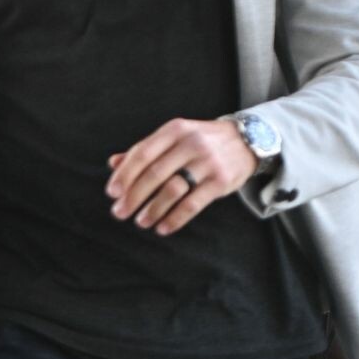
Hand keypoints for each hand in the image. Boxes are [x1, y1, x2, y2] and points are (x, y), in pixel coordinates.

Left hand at [106, 118, 256, 236]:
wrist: (246, 141)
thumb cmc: (200, 141)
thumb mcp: (174, 137)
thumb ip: (145, 149)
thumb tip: (113, 164)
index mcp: (175, 130)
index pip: (142, 153)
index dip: (125, 175)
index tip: (112, 193)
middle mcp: (191, 143)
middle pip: (154, 174)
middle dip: (133, 197)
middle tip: (120, 213)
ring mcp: (208, 162)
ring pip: (172, 190)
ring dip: (152, 210)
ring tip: (140, 222)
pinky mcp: (221, 181)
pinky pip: (192, 205)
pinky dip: (174, 219)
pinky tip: (162, 228)